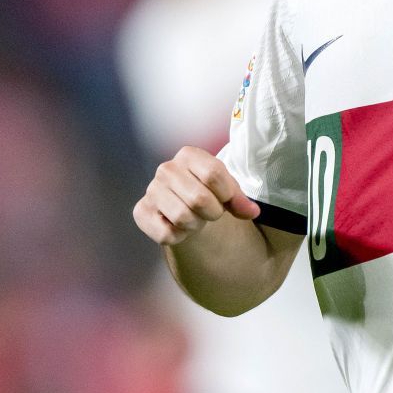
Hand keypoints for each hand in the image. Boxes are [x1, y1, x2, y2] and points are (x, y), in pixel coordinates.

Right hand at [134, 146, 260, 246]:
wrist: (184, 207)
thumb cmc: (208, 193)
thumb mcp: (227, 191)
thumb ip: (240, 200)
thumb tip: (252, 211)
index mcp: (189, 155)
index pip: (214, 174)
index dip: (227, 194)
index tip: (226, 199)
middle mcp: (166, 169)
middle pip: (199, 199)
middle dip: (212, 213)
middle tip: (209, 212)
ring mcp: (151, 190)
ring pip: (183, 218)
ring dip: (196, 225)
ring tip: (194, 218)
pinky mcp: (141, 212)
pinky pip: (167, 234)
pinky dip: (179, 236)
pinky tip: (178, 226)